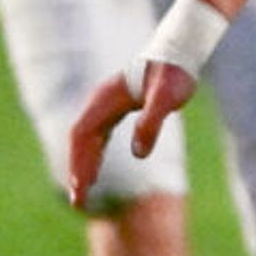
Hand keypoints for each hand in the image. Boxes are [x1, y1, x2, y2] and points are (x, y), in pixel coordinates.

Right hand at [62, 62, 199, 205]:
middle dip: (77, 170)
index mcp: (105, 100)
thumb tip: (139, 154)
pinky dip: (93, 155)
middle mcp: (99, 102)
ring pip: (86, 140)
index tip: (81, 187)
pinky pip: (96, 136)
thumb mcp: (167, 99)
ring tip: (82, 193)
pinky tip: (95, 171)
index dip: (80, 162)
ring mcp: (104, 105)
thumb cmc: (174, 75)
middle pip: (79, 141)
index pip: (83, 136)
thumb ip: (151, 124)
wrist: (178, 54)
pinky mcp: (114, 108)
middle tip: (78, 201)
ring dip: (82, 165)